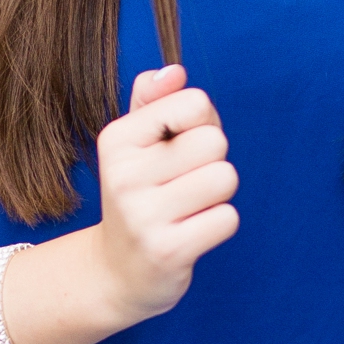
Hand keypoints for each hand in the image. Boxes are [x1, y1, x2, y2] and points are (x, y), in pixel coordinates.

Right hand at [90, 61, 239, 329]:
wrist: (116, 272)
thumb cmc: (139, 196)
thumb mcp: (134, 145)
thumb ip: (153, 102)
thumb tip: (174, 71)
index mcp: (117, 139)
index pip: (193, 102)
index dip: (203, 122)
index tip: (181, 145)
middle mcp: (124, 175)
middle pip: (214, 141)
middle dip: (213, 160)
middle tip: (186, 182)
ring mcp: (144, 215)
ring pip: (224, 178)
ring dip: (218, 194)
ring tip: (190, 207)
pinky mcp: (168, 251)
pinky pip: (227, 218)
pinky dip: (219, 224)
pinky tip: (192, 232)